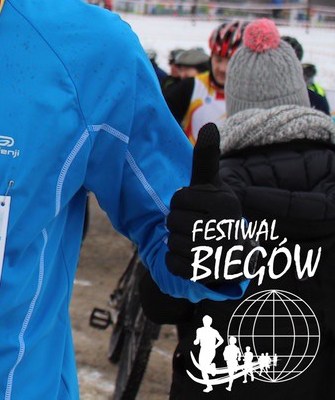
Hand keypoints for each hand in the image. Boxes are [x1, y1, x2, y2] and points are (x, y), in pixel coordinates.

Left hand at [165, 123, 242, 282]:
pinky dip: (174, 261)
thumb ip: (206, 158)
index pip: (178, 199)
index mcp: (226, 203)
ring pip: (171, 242)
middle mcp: (228, 230)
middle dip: (176, 223)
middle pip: (172, 221)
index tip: (197, 207)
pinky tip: (192, 259)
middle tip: (195, 226)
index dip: (180, 203)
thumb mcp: (210, 185)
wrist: (232, 255)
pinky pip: (172, 263)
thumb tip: (209, 125)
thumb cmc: (213, 213)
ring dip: (175, 242)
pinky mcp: (209, 277)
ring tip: (195, 242)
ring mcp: (221, 256)